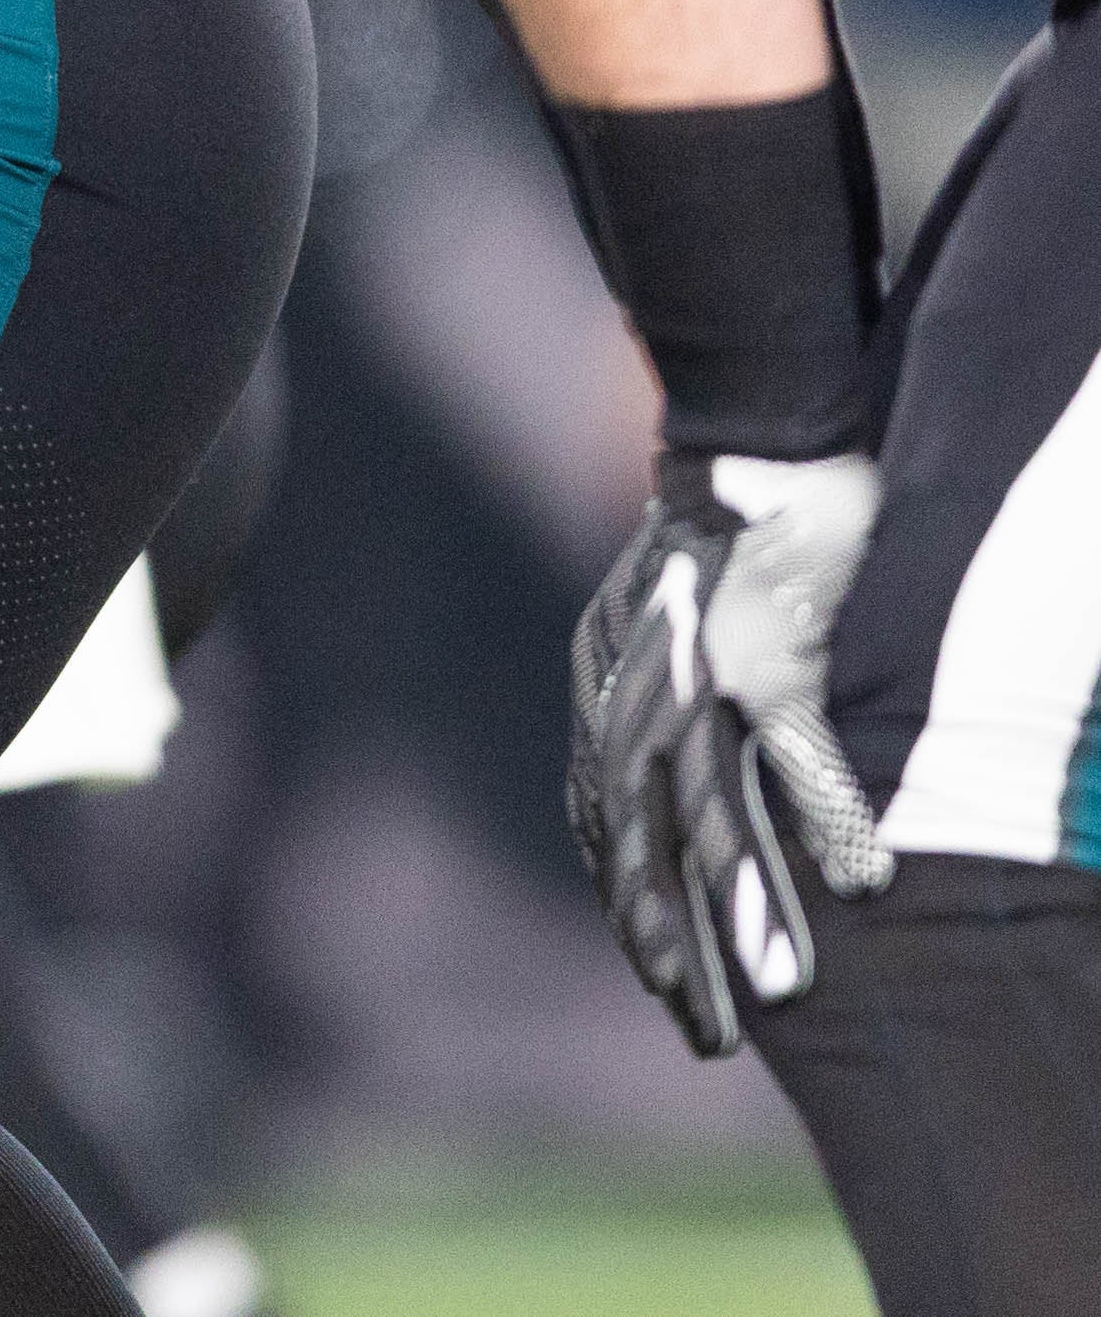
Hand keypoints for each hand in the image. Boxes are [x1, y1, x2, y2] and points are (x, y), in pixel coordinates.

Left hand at [572, 447, 893, 1053]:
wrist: (748, 434)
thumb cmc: (716, 533)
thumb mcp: (650, 619)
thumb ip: (648, 697)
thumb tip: (650, 779)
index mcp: (608, 685)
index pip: (607, 822)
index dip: (630, 904)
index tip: (660, 980)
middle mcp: (637, 687)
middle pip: (642, 838)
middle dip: (670, 939)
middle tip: (702, 1031)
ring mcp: (702, 672)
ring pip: (713, 809)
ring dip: (744, 903)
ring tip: (776, 988)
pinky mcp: (773, 647)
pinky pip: (801, 749)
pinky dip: (827, 816)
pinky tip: (859, 886)